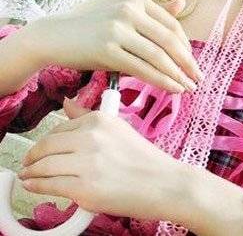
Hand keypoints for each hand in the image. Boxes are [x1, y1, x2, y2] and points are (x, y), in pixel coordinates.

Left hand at [18, 97, 189, 220]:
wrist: (164, 183)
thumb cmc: (145, 159)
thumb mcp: (118, 128)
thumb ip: (89, 117)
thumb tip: (67, 103)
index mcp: (100, 120)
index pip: (59, 128)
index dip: (45, 142)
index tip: (40, 150)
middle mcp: (92, 137)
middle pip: (46, 146)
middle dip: (32, 157)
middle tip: (28, 164)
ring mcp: (87, 163)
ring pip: (43, 166)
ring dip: (30, 172)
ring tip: (28, 176)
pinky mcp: (85, 188)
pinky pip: (49, 185)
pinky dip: (36, 186)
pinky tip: (33, 185)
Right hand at [25, 0, 202, 92]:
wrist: (51, 35)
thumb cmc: (89, 24)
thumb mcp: (120, 9)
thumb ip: (152, 10)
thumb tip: (184, 1)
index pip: (171, 23)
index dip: (185, 45)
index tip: (191, 61)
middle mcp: (129, 9)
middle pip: (169, 39)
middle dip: (187, 62)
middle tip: (198, 78)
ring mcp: (118, 28)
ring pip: (158, 55)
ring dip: (177, 74)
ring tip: (188, 87)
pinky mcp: (107, 49)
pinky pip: (142, 68)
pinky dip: (161, 80)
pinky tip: (173, 88)